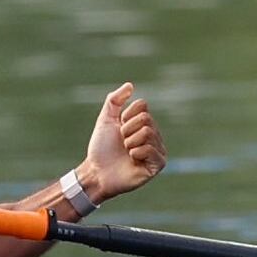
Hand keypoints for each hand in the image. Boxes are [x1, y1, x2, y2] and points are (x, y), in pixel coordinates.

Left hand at [80, 83, 165, 202]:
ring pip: (148, 133)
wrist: (97, 171)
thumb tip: (130, 85)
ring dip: (130, 142)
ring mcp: (158, 149)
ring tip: (126, 152)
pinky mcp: (159, 164)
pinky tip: (133, 161)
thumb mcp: (106, 120)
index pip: (143, 106)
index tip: (118, 127)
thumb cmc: (101, 147)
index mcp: (143, 123)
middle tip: (122, 142)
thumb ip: (115, 101)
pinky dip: (136, 153)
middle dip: (126, 129)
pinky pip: (150, 149)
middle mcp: (154, 135)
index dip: (125, 115)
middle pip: (146, 119)